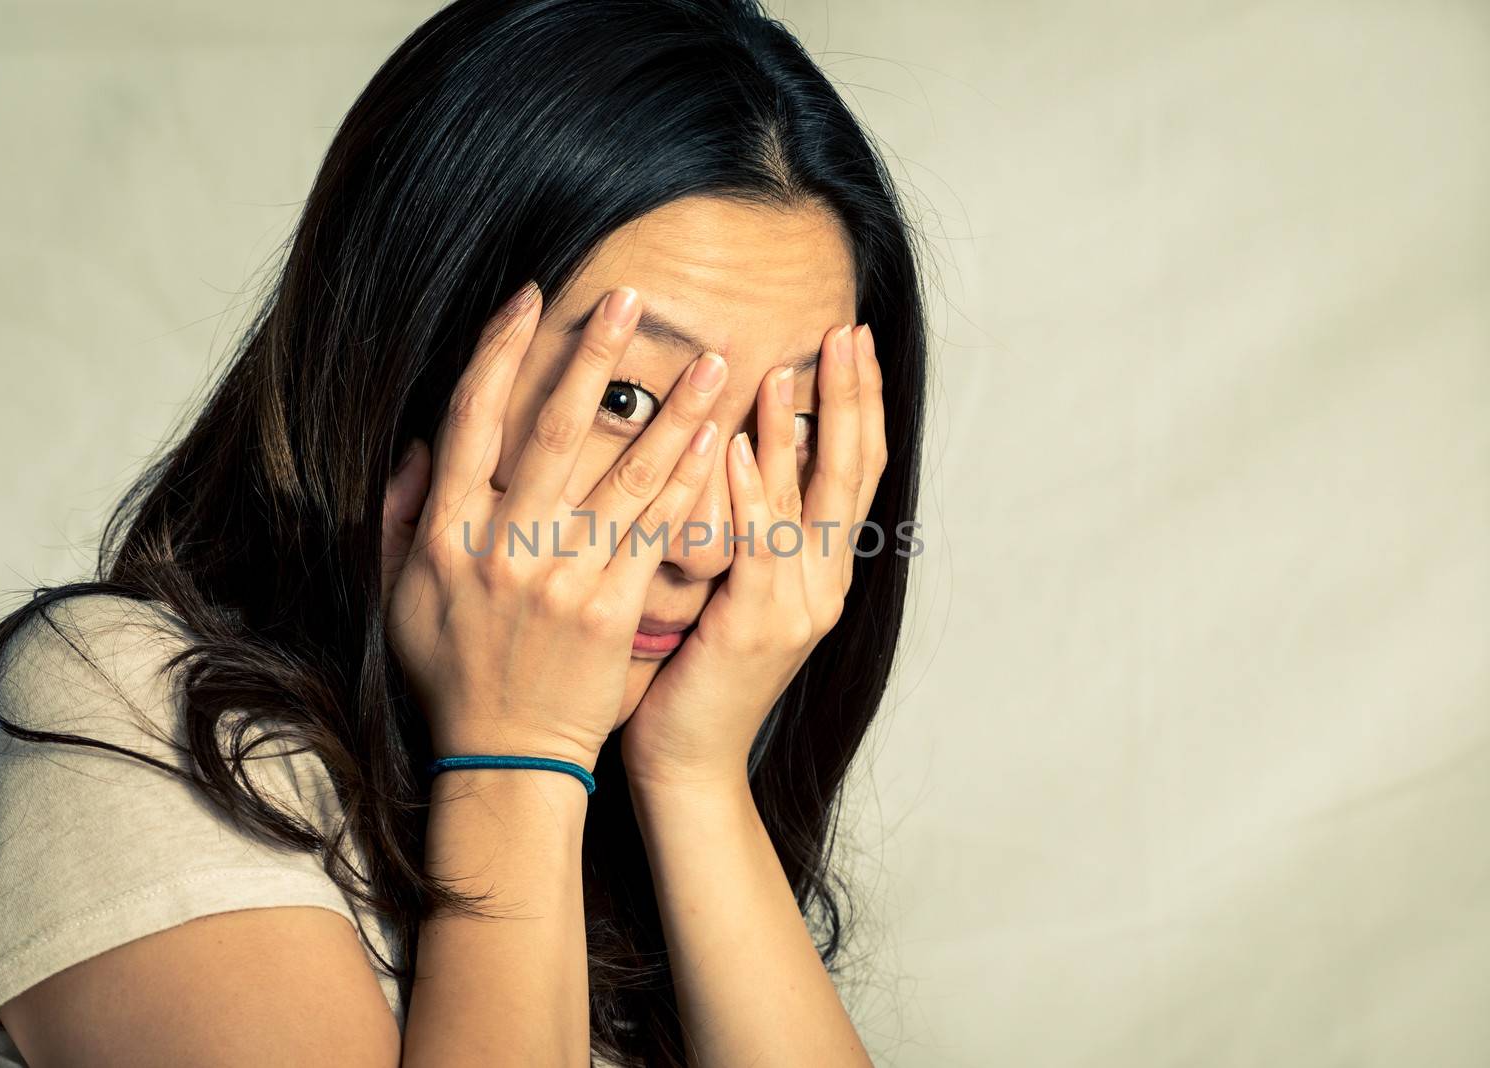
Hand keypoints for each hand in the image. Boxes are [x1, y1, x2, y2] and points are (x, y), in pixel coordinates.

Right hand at [379, 282, 728, 771]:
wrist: (505, 754)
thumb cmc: (455, 672)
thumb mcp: (404, 593)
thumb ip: (406, 514)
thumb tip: (422, 442)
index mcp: (446, 533)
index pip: (470, 419)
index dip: (499, 352)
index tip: (529, 298)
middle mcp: (500, 546)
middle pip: (548, 430)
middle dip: (591, 355)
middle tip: (629, 297)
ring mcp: (558, 578)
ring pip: (620, 475)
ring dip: (670, 412)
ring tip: (714, 363)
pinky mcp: (610, 609)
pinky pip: (654, 533)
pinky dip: (688, 484)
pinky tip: (719, 442)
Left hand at [619, 322, 886, 787]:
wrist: (688, 760)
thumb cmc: (693, 669)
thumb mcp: (732, 587)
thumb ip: (747, 524)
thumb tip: (738, 445)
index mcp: (822, 569)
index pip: (855, 468)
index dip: (859, 401)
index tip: (850, 338)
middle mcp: (824, 582)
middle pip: (854, 471)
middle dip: (852, 396)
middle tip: (846, 329)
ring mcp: (798, 605)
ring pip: (815, 499)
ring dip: (805, 425)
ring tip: (794, 361)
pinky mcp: (756, 625)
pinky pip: (761, 544)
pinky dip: (758, 490)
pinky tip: (748, 442)